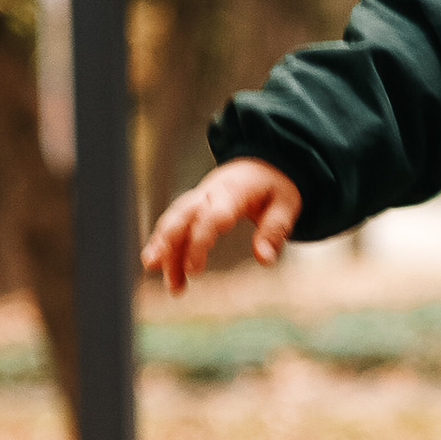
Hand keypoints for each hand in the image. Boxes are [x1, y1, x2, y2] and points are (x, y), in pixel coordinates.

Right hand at [140, 158, 300, 294]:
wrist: (265, 160)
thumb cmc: (274, 184)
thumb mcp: (286, 204)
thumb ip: (275, 230)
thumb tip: (264, 258)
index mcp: (234, 189)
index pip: (211, 216)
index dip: (199, 241)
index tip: (193, 269)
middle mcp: (211, 191)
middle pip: (182, 213)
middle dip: (166, 239)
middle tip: (154, 264)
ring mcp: (200, 196)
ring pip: (175, 220)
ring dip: (164, 247)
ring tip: (163, 278)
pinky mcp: (195, 205)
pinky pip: (176, 223)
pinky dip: (167, 244)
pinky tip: (162, 267)